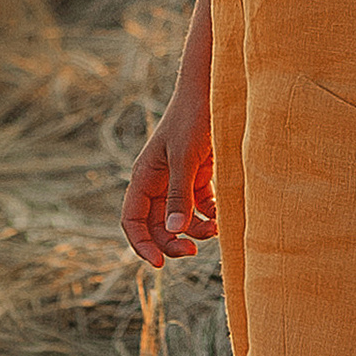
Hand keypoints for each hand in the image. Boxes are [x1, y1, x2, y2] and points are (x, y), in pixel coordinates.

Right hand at [122, 72, 216, 267]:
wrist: (216, 90)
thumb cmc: (194, 117)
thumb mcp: (185, 157)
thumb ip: (180, 194)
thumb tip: (175, 229)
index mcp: (145, 177)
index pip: (132, 220)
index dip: (141, 244)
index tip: (159, 264)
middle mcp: (159, 182)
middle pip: (157, 225)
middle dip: (172, 242)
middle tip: (193, 252)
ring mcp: (179, 181)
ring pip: (180, 220)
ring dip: (195, 231)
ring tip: (214, 230)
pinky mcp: (200, 177)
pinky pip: (201, 208)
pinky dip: (210, 217)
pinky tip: (222, 218)